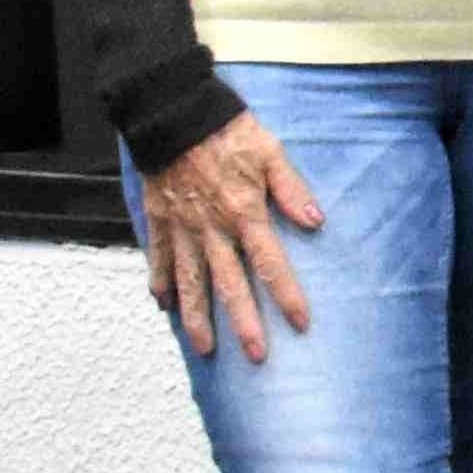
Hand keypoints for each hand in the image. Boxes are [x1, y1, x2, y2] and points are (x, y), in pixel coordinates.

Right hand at [140, 114, 321, 359]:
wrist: (172, 116)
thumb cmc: (227, 131)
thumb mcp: (270, 152)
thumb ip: (291, 189)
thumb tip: (315, 221)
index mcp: (244, 213)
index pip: (271, 263)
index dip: (287, 295)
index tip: (301, 323)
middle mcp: (212, 229)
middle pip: (230, 285)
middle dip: (243, 323)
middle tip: (255, 356)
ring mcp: (181, 228)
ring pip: (191, 282)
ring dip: (197, 318)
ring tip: (204, 348)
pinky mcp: (158, 220)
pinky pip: (157, 259)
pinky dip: (160, 283)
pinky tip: (164, 306)